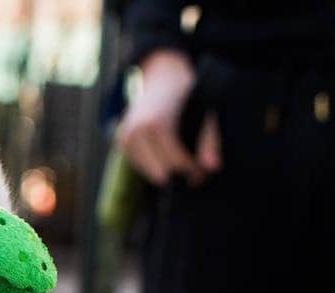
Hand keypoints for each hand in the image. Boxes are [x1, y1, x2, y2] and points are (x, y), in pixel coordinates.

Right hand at [117, 49, 221, 185]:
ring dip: (169, 171)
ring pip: (151, 173)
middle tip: (197, 173)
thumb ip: (210, 140)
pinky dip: (156, 164)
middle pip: (162, 172)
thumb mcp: (204, 111)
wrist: (162, 77)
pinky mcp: (121, 141)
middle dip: (181, 174)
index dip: (193, 170)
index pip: (176, 161)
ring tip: (185, 164)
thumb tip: (213, 168)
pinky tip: (167, 153)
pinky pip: (142, 166)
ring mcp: (125, 137)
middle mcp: (136, 131)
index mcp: (157, 123)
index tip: (205, 172)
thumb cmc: (187, 94)